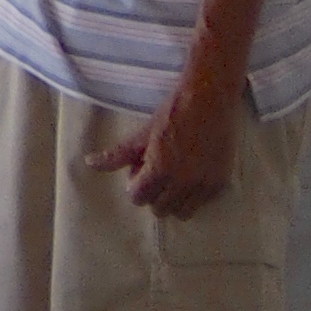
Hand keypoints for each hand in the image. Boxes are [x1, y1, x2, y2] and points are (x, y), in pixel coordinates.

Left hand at [88, 67, 246, 216]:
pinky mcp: (220, 183)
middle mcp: (183, 182)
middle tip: (158, 170)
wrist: (210, 98)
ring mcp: (204, 185)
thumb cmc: (173, 112)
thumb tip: (90, 163)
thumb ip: (118, 155)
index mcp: (160, 169)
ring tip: (174, 176)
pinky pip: (201, 204)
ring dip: (173, 199)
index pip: (138, 198)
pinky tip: (192, 175)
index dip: (135, 184)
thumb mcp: (142, 134)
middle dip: (153, 192)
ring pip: (181, 212)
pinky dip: (193, 196)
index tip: (141, 169)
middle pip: (159, 208)